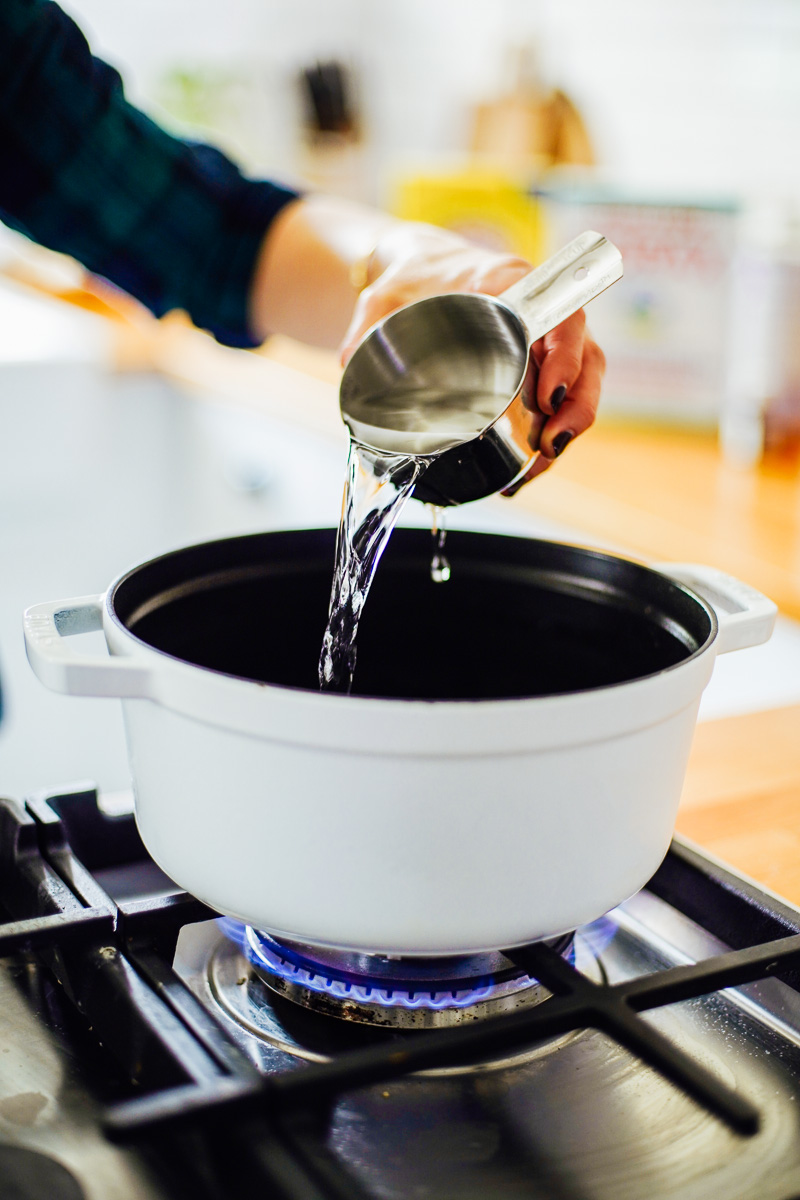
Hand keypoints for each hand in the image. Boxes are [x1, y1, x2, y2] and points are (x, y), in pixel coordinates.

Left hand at [339, 223, 605, 494]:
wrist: (422, 266)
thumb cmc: (410, 277)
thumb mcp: (382, 296)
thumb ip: (364, 327)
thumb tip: (350, 368)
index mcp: (509, 282)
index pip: (559, 314)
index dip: (566, 355)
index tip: (551, 395)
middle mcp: (539, 308)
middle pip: (586, 356)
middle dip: (577, 406)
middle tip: (550, 445)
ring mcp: (546, 337)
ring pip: (583, 380)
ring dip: (572, 423)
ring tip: (543, 461)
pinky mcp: (541, 362)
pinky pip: (567, 394)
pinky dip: (558, 427)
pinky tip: (537, 460)